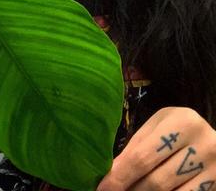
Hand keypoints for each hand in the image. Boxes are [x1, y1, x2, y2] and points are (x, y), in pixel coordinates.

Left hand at [97, 107, 215, 190]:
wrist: (212, 138)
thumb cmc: (176, 129)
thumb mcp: (157, 127)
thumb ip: (136, 147)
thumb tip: (111, 173)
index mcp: (183, 123)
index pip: (143, 157)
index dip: (120, 176)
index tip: (102, 188)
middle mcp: (204, 146)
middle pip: (157, 181)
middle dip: (132, 190)